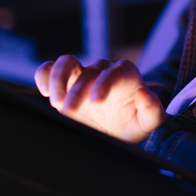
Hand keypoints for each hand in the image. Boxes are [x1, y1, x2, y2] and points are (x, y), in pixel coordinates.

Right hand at [35, 56, 165, 142]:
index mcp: (127, 77)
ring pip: (67, 62)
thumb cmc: (136, 124)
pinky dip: (44, 75)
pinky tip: (43, 91)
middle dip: (77, 91)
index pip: (116, 71)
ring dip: (58, 79)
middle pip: (89, 71)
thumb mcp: (150, 122)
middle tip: (69, 112)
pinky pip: (50, 69)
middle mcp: (104, 72)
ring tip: (56, 102)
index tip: (96, 102)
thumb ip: (152, 109)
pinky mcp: (66, 83)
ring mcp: (83, 75)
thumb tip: (144, 93)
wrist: (118, 132)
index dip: (105, 83)